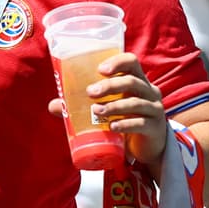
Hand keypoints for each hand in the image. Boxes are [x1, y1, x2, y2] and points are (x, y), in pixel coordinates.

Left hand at [47, 52, 168, 167]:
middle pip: (132, 82)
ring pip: (136, 103)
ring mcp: (155, 110)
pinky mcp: (155, 128)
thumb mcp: (107, 107)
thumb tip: (52, 106)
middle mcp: (149, 91)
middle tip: (90, 92)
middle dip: (110, 85)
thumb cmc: (124, 118)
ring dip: (114, 106)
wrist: (147, 146)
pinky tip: (112, 127)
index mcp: (137, 80)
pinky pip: (141, 123)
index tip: (100, 70)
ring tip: (96, 111)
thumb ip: (80, 105)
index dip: (117, 62)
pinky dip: (125, 124)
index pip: (131, 62)